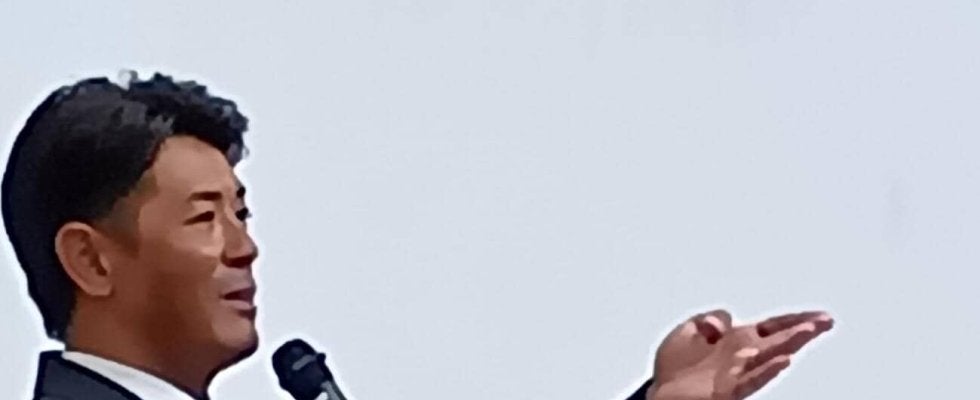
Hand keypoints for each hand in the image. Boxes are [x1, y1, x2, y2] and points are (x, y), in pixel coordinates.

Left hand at [646, 309, 833, 399]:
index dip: (795, 320)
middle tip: (826, 321)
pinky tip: (782, 361)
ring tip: (808, 331)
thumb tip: (726, 315)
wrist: (662, 398)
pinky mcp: (728, 390)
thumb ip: (708, 320)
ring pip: (769, 357)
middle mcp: (742, 356)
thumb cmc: (675, 371)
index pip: (772, 327)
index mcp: (737, 341)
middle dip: (802, 329)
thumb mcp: (686, 332)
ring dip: (789, 344)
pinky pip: (752, 379)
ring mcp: (737, 373)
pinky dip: (767, 370)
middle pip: (779, 340)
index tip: (819, 316)